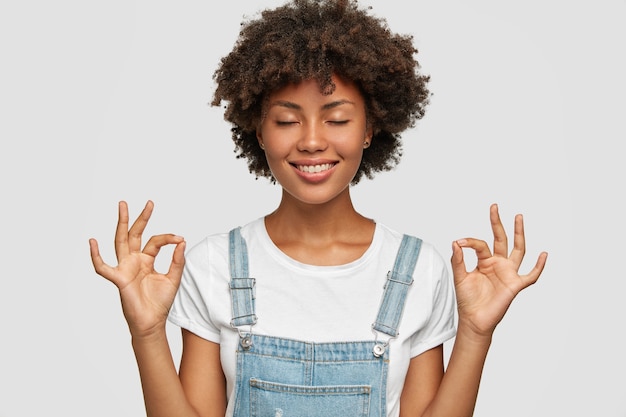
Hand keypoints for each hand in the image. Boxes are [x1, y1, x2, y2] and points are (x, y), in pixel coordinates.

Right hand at [89, 201, 185, 337]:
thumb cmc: (160, 302)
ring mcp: (125, 268)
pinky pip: (103, 267)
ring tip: (123, 206)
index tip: (180, 238)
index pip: (156, 241)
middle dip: (140, 218)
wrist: (153, 322)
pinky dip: (96, 256)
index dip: (168, 237)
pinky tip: (92, 242)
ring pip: (120, 241)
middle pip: (135, 234)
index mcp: (147, 260)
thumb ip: (178, 260)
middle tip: (149, 202)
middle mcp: (134, 260)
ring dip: (122, 223)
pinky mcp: (119, 279)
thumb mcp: (173, 278)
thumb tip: (182, 240)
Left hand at [451, 204, 546, 337]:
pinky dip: (539, 266)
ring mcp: (508, 273)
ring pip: (518, 250)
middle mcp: (498, 264)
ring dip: (518, 234)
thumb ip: (458, 260)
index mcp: (484, 261)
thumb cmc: (467, 299)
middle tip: (494, 206)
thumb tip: (456, 242)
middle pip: (501, 239)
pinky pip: (531, 275)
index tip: (459, 242)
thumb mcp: (460, 277)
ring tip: (518, 217)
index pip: (481, 244)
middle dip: (498, 223)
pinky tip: (544, 254)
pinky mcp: (515, 285)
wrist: (474, 319)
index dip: (470, 241)